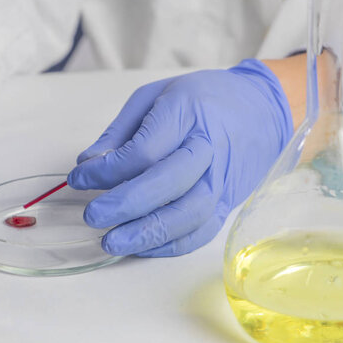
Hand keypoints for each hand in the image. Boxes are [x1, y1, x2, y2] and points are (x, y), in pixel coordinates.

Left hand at [67, 59, 292, 256]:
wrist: (263, 109)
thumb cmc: (202, 98)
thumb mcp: (155, 96)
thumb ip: (120, 132)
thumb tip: (87, 163)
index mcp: (186, 113)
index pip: (144, 150)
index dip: (106, 170)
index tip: (79, 178)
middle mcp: (208, 149)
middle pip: (166, 183)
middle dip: (124, 204)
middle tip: (92, 215)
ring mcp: (221, 179)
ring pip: (187, 215)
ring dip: (147, 234)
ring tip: (111, 242)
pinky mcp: (228, 202)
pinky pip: (201, 231)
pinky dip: (169, 245)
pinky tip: (141, 246)